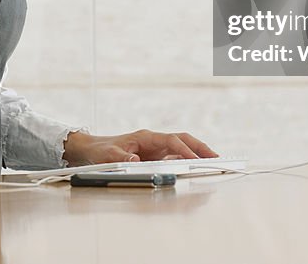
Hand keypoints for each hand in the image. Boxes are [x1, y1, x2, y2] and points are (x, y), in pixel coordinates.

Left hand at [62, 128, 217, 165]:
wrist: (91, 149)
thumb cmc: (100, 150)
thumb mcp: (107, 155)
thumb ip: (120, 159)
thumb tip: (134, 162)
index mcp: (146, 137)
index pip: (171, 141)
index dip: (184, 150)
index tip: (195, 160)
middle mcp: (154, 141)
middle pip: (183, 140)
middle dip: (200, 147)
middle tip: (216, 157)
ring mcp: (156, 149)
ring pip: (182, 148)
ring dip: (197, 154)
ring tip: (213, 163)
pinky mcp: (155, 157)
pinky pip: (175, 158)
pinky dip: (188, 162)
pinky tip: (196, 169)